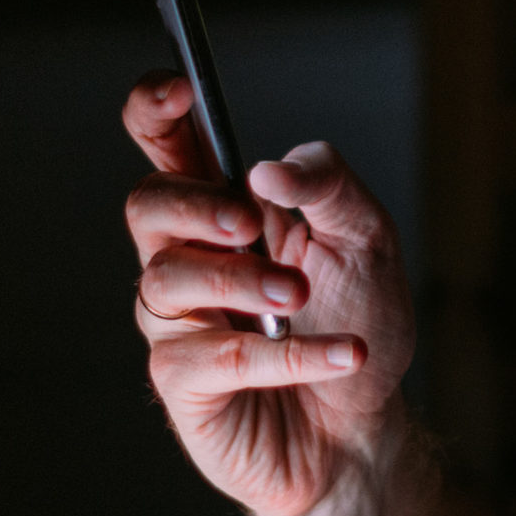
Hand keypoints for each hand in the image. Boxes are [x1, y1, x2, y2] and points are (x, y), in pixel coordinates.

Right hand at [122, 73, 416, 515]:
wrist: (368, 426)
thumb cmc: (360, 319)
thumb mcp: (368, 237)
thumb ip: (329, 185)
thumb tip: (266, 170)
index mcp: (226, 208)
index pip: (166, 144)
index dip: (155, 110)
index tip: (180, 89)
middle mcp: (190, 257)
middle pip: (147, 205)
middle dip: (196, 205)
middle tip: (251, 224)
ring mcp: (179, 322)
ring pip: (168, 280)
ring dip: (243, 283)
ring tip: (301, 297)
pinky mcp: (184, 386)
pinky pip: (213, 359)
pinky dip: (287, 355)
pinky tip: (344, 354)